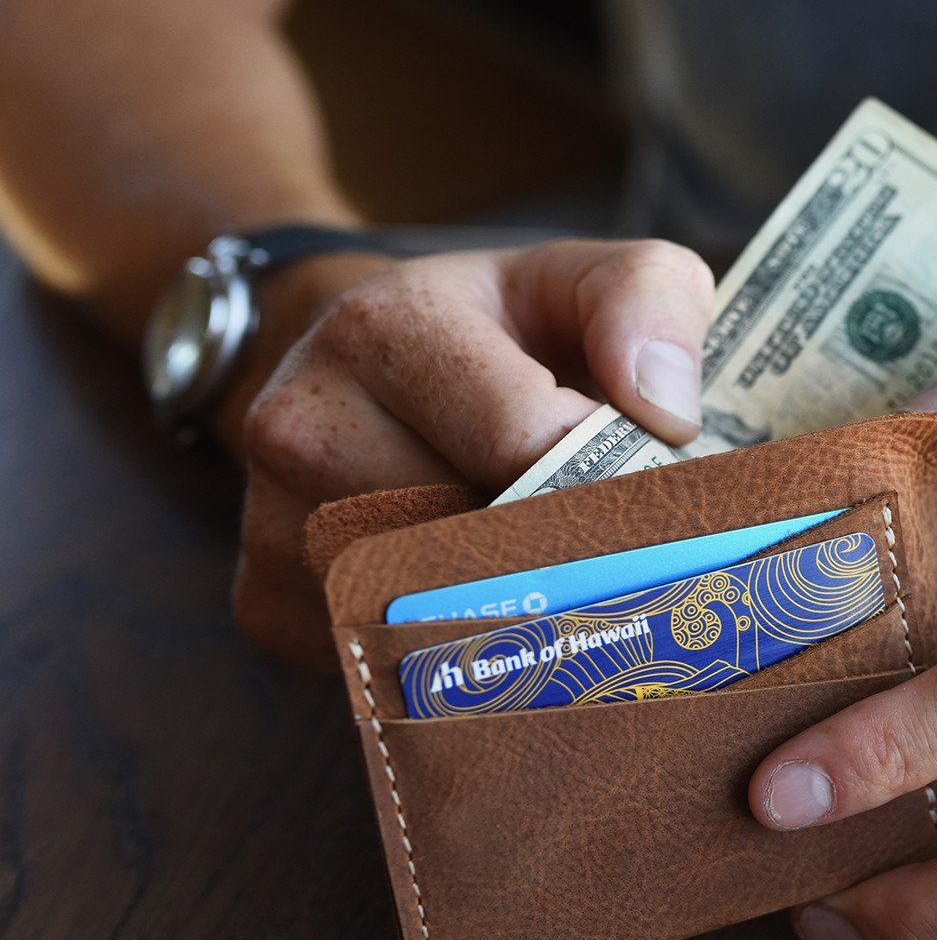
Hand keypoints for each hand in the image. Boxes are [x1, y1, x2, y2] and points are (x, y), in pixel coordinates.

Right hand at [231, 239, 714, 666]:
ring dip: (517, 605)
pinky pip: (391, 660)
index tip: (645, 479)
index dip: (607, 472)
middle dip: (567, 550)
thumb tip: (665, 412)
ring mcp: (273, 522)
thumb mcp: (585, 279)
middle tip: (623, 544)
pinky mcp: (268, 602)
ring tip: (562, 565)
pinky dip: (456, 646)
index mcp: (383, 329)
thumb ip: (649, 302)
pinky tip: (492, 601)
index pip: (523, 443)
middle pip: (479, 540)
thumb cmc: (503, 326)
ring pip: (437, 611)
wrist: (372, 360)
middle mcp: (300, 425)